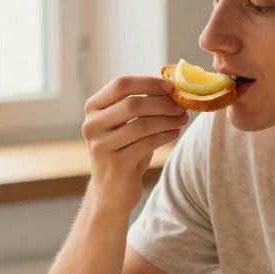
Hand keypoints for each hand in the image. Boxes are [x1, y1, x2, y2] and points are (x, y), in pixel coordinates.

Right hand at [81, 75, 187, 211]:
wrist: (111, 190)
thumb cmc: (124, 150)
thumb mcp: (126, 124)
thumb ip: (141, 104)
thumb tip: (172, 86)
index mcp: (93, 108)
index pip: (121, 84)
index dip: (148, 82)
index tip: (171, 86)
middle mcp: (91, 125)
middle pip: (132, 104)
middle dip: (162, 103)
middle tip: (181, 106)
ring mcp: (101, 145)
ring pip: (141, 124)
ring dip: (167, 120)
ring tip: (182, 119)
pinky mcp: (115, 164)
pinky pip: (147, 143)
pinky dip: (165, 136)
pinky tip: (174, 133)